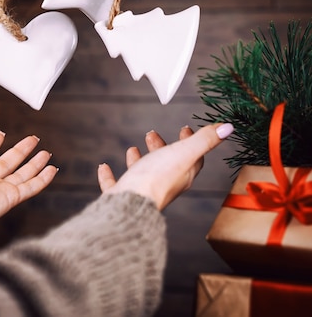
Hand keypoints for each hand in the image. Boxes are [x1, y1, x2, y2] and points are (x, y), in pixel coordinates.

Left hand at [0, 116, 57, 231]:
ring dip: (35, 163)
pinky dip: (43, 179)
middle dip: (21, 150)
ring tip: (47, 152)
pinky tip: (52, 169)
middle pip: (8, 162)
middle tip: (34, 139)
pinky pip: (31, 187)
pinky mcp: (10, 198)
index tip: (1, 134)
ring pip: (23, 174)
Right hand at [97, 123, 232, 209]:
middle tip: (152, 134)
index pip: (192, 158)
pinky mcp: (123, 198)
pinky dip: (110, 177)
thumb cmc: (159, 178)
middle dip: (161, 147)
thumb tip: (228, 127)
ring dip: (139, 160)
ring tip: (133, 148)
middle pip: (166, 164)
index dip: (190, 141)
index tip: (185, 128)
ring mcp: (142, 191)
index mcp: (181, 174)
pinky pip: (117, 186)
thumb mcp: (184, 152)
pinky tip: (104, 167)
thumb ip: (205, 140)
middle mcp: (164, 184)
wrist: (131, 204)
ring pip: (142, 174)